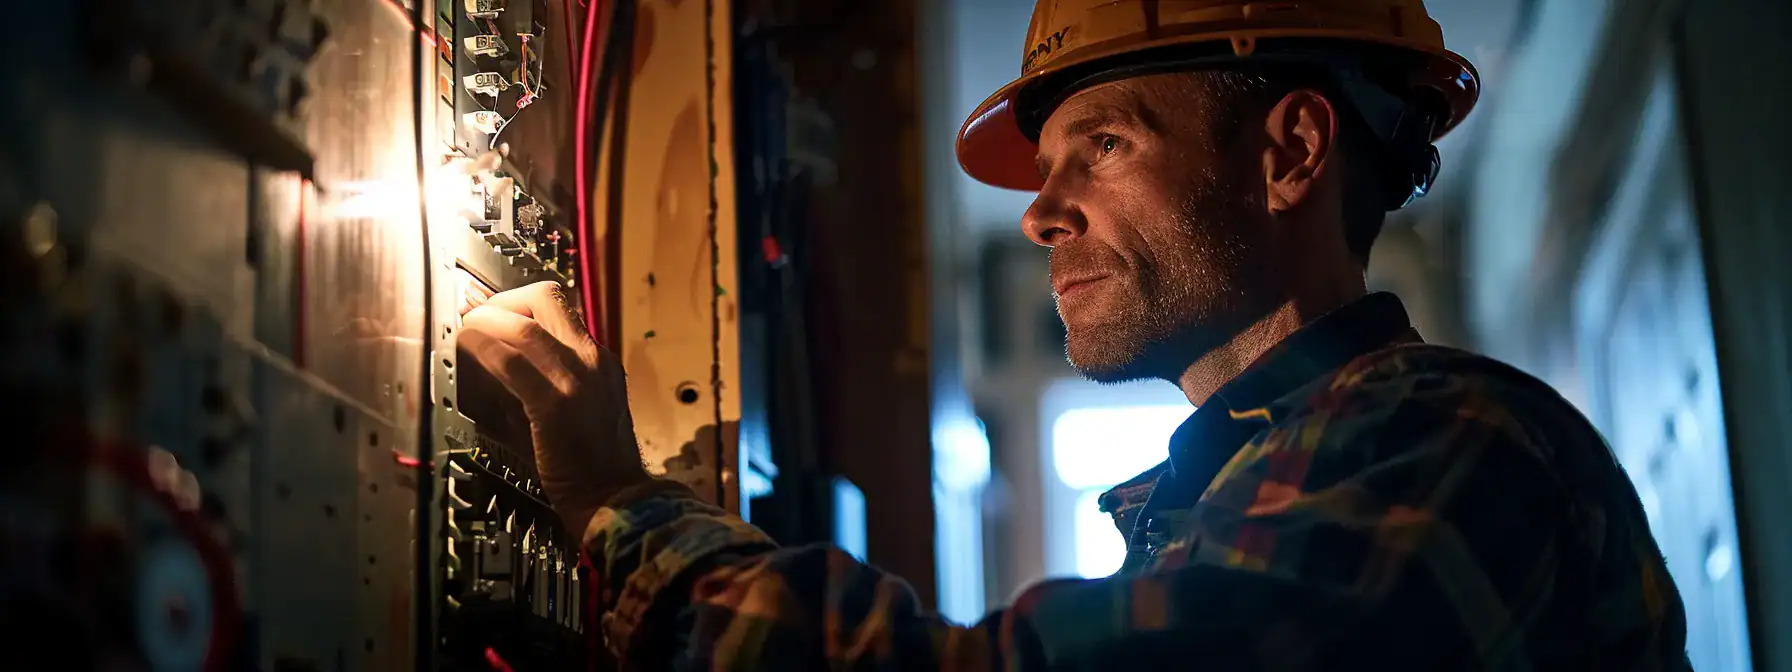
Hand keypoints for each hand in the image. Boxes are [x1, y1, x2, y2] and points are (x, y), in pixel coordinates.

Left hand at [455, 281, 647, 536]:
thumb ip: (535, 383)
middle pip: (544, 297)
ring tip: (464, 333)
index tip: (489, 312)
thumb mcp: (568, 411)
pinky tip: (467, 352)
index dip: (516, 302)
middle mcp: (593, 359)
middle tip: (475, 319)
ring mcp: (578, 378)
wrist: (615, 499)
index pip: (557, 306)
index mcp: (598, 360)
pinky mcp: (556, 403)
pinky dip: (483, 350)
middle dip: (500, 301)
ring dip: (485, 322)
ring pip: (524, 324)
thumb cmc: (590, 466)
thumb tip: (489, 365)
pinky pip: (512, 362)